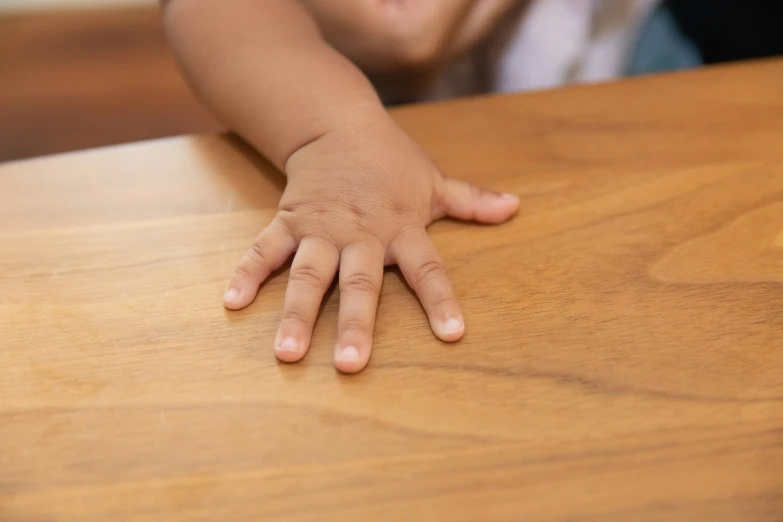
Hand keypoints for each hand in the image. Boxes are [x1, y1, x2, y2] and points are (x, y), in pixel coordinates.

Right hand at [223, 109, 518, 372]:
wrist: (337, 123)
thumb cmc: (391, 160)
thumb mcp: (434, 180)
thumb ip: (471, 200)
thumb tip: (515, 207)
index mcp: (402, 227)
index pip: (427, 269)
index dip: (440, 300)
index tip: (452, 335)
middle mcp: (361, 233)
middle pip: (360, 284)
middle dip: (356, 324)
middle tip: (351, 365)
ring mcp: (321, 228)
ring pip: (309, 274)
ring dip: (298, 313)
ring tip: (287, 353)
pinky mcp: (289, 220)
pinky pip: (265, 249)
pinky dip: (249, 273)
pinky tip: (233, 302)